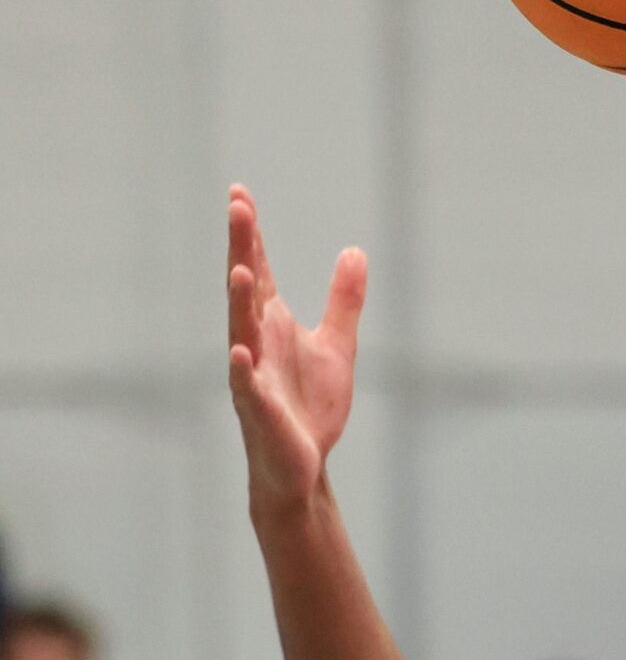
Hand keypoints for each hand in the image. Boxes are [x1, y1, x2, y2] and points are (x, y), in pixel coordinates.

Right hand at [226, 186, 366, 505]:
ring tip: (240, 269)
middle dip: (242, 249)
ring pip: (241, 331)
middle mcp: (255, 341)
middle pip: (247, 288)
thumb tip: (355, 251)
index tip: (240, 194)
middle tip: (237, 207)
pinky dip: (241, 367)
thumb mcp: (337, 343)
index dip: (250, 235)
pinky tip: (238, 350)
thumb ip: (344, 299)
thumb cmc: (311, 404)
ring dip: (240, 301)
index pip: (260, 270)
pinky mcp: (258, 409)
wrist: (303, 465)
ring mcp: (252, 374)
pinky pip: (246, 385)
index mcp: (272, 324)